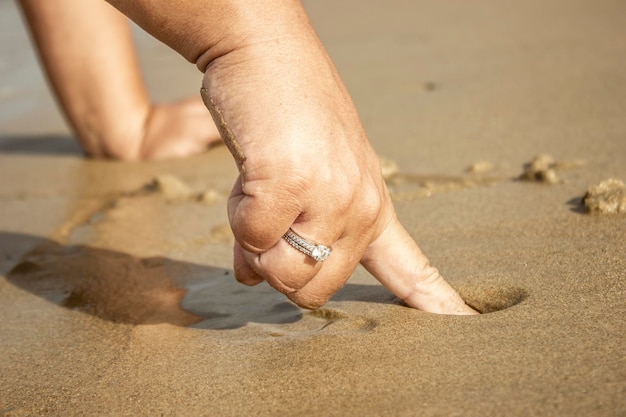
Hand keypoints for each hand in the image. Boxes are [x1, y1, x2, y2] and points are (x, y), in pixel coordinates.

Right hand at [200, 14, 476, 314]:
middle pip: (315, 292)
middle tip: (264, 220)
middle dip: (277, 268)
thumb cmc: (284, 113)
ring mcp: (333, 195)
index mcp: (372, 205)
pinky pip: (253, 238)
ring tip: (258, 190)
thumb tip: (248, 276)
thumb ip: (284, 232)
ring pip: (284, 274)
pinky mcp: (294, 183)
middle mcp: (360, 206)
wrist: (265, 51)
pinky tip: (250, 173)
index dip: (436, 302)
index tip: (464, 323)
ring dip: (255, 243)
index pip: (411, 269)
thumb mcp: (298, 177)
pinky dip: (239, 213)